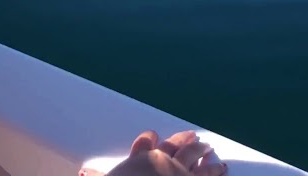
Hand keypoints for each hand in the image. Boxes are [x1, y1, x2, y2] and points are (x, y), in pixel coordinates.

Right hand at [82, 131, 225, 175]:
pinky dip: (215, 170)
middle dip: (183, 141)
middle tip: (192, 137)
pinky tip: (222, 167)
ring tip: (209, 148)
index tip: (151, 135)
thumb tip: (85, 173)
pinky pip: (207, 175)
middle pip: (174, 148)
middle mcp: (163, 162)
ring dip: (202, 153)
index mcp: (141, 160)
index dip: (148, 139)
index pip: (145, 144)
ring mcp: (182, 173)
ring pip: (195, 159)